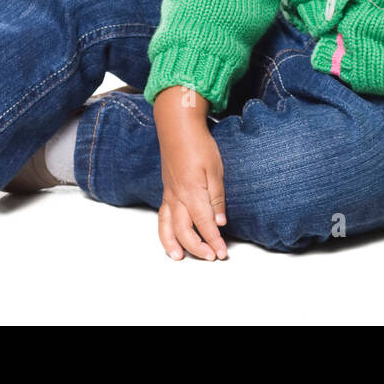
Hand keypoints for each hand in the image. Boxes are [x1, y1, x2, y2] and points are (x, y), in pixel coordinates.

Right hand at [152, 86, 228, 260]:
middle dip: (197, 247)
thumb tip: (220, 222)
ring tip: (178, 257)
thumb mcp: (215, 169)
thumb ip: (217, 197)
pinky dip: (164, 231)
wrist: (177, 126)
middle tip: (211, 256)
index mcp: (192, 191)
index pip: (204, 223)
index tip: (222, 253)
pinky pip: (162, 216)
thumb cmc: (198, 144)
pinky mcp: (166, 191)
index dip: (214, 240)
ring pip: (167, 225)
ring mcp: (169, 194)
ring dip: (172, 244)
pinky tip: (169, 237)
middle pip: (184, 229)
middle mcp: (177, 196)